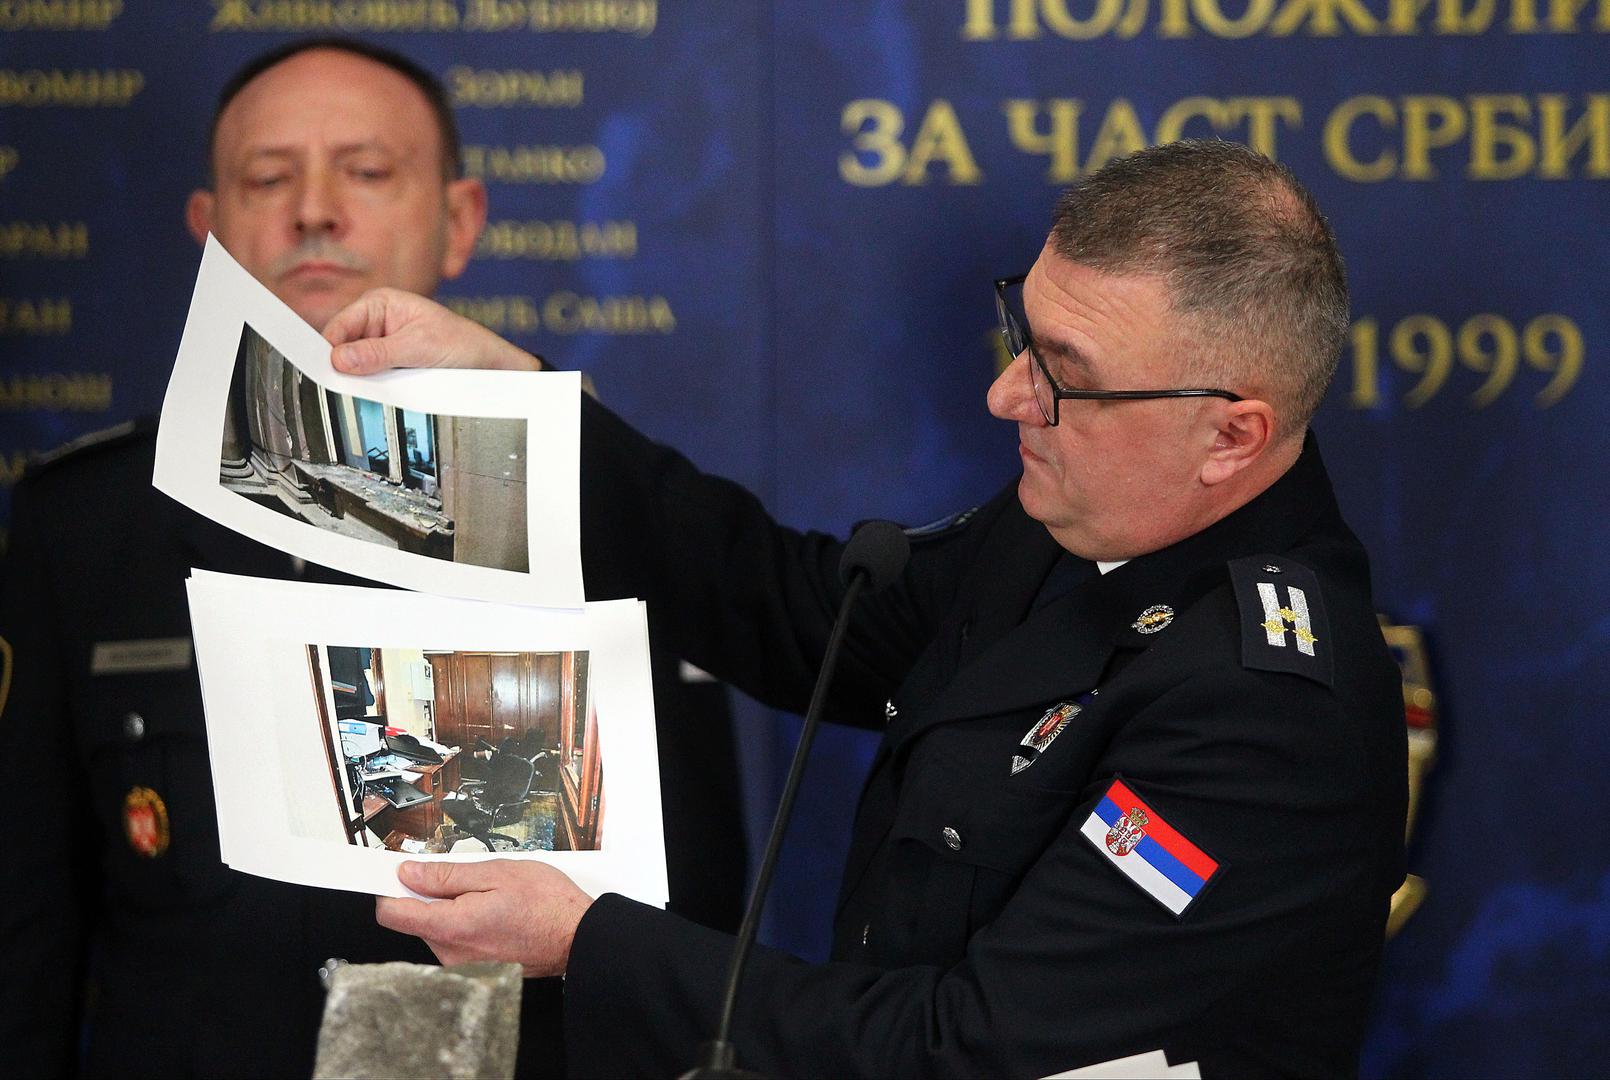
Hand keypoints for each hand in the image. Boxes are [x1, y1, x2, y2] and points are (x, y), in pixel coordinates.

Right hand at [323, 288, 544, 373]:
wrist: (491, 366)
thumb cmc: (463, 344)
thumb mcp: (419, 347)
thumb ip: (378, 353)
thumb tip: (340, 359)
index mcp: (379, 303)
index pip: (339, 327)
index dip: (329, 350)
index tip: (324, 373)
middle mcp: (377, 323)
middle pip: (344, 349)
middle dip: (344, 368)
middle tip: (342, 390)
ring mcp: (383, 347)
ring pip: (356, 368)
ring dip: (360, 382)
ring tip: (366, 393)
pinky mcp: (391, 368)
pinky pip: (372, 381)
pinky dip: (372, 390)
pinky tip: (376, 398)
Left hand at [375, 859, 593, 977]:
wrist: (577, 937)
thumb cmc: (547, 905)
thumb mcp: (497, 873)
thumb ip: (447, 875)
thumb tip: (411, 874)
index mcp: (452, 927)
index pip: (393, 913)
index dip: (390, 887)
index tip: (394, 873)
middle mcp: (452, 953)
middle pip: (416, 919)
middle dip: (431, 894)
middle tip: (465, 878)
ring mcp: (463, 964)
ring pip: (436, 928)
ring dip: (451, 908)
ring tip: (488, 896)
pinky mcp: (475, 968)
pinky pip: (455, 940)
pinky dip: (465, 923)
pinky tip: (494, 913)